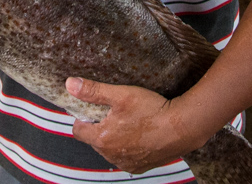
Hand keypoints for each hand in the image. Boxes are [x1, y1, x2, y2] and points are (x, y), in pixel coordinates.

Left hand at [66, 77, 192, 173]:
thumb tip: (69, 84)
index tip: (95, 109)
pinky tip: (140, 135)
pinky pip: (126, 158)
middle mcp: (111, 156)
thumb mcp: (120, 94)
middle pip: (94, 140)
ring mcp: (126, 163)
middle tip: (116, 113)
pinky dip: (129, 148)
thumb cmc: (151, 110)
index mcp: (102, 139)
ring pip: (110, 150)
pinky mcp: (140, 167)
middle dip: (100, 127)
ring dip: (114, 138)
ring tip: (130, 122)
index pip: (78, 130)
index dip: (83, 118)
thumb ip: (93, 90)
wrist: (182, 127)